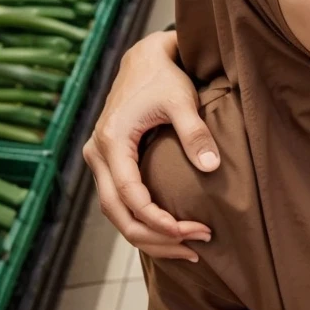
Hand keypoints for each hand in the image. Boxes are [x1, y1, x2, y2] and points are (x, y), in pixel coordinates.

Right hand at [83, 30, 216, 259]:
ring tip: (189, 249)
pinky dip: (143, 222)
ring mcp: (101, 161)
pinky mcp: (111, 164)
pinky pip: (121, 203)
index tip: (191, 231)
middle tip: (195, 250)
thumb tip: (211, 168)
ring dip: (149, 235)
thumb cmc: (165, 78)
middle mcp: (98, 155)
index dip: (159, 220)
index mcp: (111, 141)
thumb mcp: (182, 100)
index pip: (131, 196)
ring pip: (117, 214)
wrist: (145, 59)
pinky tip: (173, 232)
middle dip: (155, 237)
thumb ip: (196, 132)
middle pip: (118, 215)